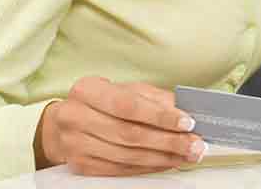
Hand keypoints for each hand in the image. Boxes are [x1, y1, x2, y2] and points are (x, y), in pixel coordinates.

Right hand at [36, 77, 204, 175]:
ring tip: (186, 155)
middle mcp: (76, 116)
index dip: (160, 116)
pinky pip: (121, 170)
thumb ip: (155, 98)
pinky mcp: (81, 165)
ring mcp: (76, 144)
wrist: (66, 123)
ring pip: (127, 155)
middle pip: (129, 134)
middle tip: (194, 144)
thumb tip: (186, 111)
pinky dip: (149, 167)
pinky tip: (167, 162)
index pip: (128, 105)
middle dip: (168, 141)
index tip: (187, 122)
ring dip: (163, 157)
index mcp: (87, 90)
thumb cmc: (101, 102)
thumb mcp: (126, 90)